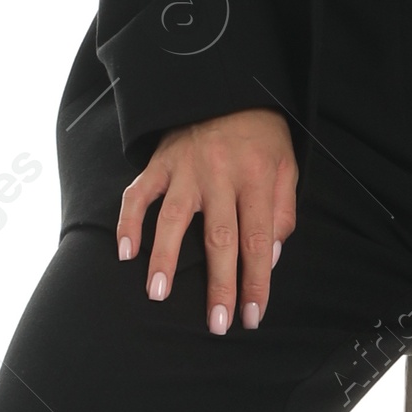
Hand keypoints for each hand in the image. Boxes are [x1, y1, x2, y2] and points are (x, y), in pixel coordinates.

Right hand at [116, 107, 296, 331]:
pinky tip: (125, 252)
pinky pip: (139, 194)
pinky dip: (129, 222)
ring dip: (165, 259)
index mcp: (257, 179)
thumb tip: (268, 258)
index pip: (257, 241)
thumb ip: (282, 212)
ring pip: (173, 219)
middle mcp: (220, 175)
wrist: (227, 87)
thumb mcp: (287, 167)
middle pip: (219, 239)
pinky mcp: (159, 163)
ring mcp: (185, 169)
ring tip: (158, 294)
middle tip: (216, 324)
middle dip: (218, 285)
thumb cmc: (261, 136)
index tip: (253, 317)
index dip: (256, 282)